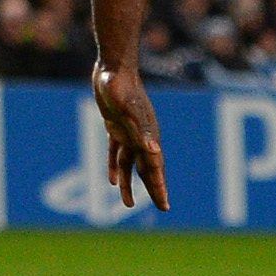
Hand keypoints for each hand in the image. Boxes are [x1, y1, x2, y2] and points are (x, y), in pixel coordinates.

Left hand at [93, 63, 166, 211]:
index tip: (164, 206)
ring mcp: (128, 132)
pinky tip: (112, 181)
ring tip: (127, 204)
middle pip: (149, 169)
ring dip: (130, 183)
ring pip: (130, 164)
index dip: (159, 187)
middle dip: (155, 189)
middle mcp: (141, 137)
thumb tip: (154, 151)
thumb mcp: (127, 109)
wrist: (112, 68)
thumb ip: (141, 130)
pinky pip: (116, 152)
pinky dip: (114, 166)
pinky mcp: (115, 127)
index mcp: (147, 136)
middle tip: (163, 208)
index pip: (155, 168)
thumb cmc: (120, 87)